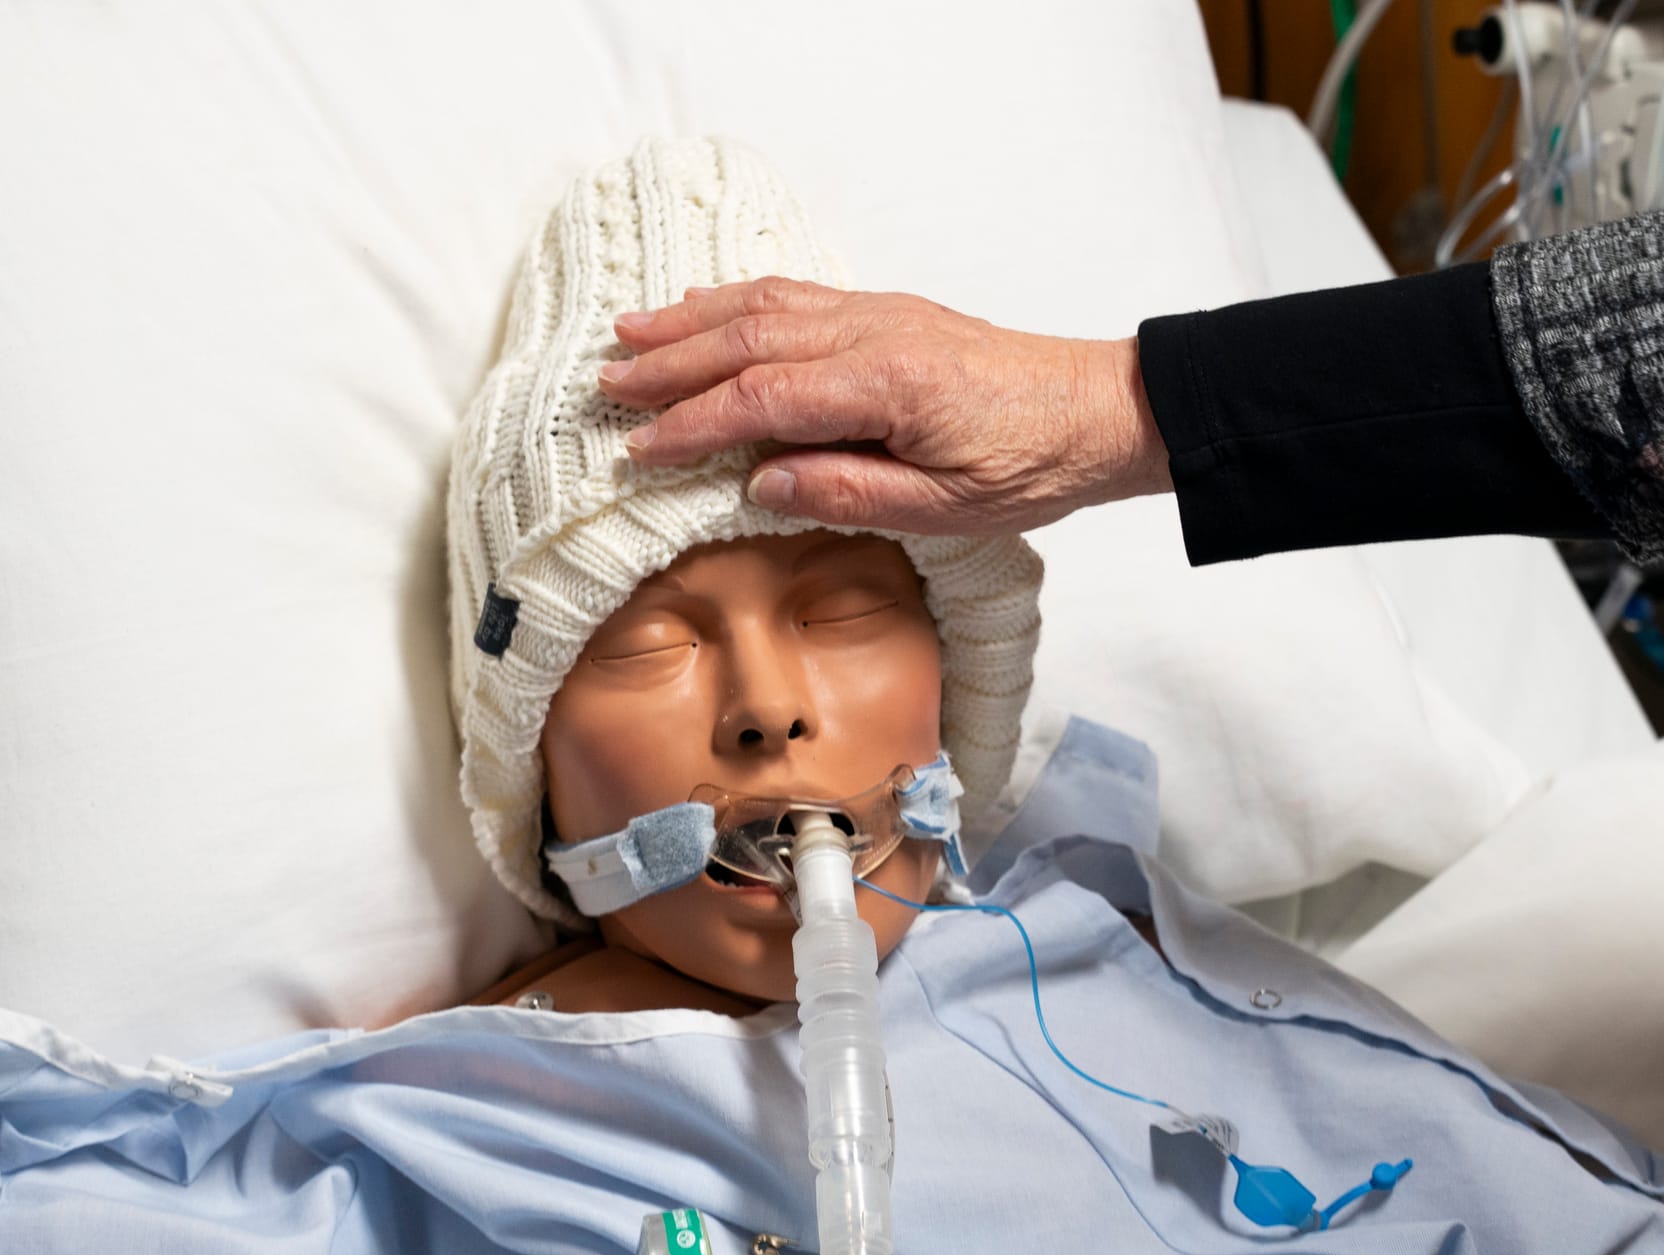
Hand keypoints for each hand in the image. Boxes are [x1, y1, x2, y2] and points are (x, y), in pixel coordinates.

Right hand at [599, 277, 1172, 535]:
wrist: (1098, 410)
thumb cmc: (1030, 467)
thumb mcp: (943, 508)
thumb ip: (846, 492)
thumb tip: (757, 482)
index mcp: (886, 385)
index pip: (762, 397)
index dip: (692, 424)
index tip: (640, 449)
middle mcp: (873, 334)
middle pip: (748, 338)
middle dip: (670, 363)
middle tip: (608, 386)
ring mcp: (879, 313)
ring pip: (765, 305)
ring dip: (691, 320)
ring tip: (629, 333)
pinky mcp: (887, 311)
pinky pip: (796, 294)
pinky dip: (739, 298)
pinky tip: (704, 306)